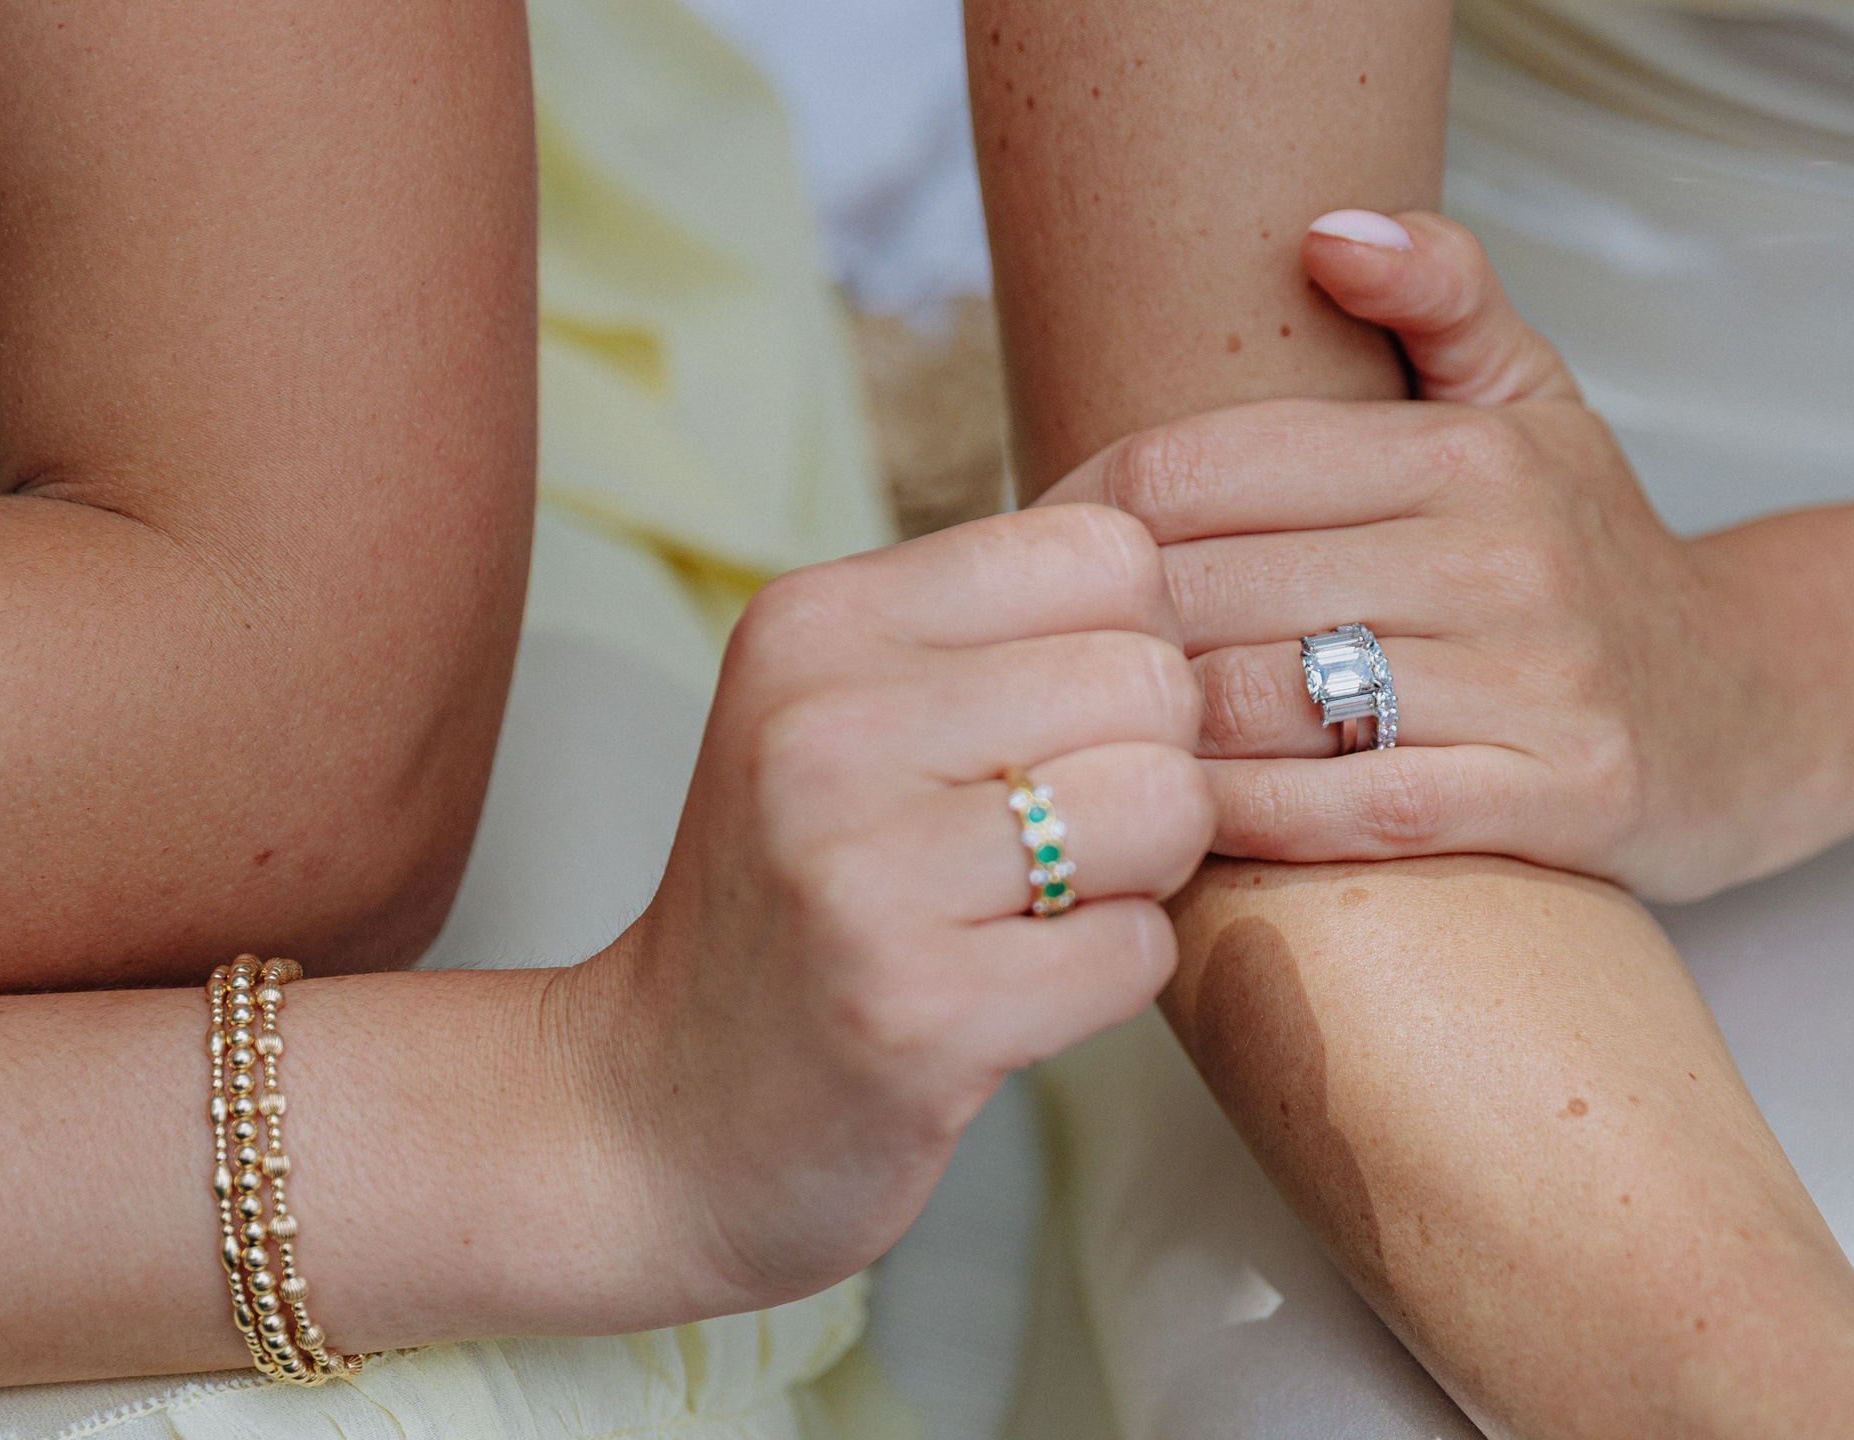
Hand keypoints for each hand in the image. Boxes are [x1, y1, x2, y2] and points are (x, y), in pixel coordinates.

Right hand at [573, 505, 1213, 1312]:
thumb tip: (1194, 550)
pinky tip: (1010, 991)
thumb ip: (1001, 626)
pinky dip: (1107, 980)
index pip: (1110, 550)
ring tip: (1037, 909)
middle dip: (1150, 770)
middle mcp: (825, 726)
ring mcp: (862, 872)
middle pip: (1155, 680)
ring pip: (1168, 805)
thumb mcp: (852, 710)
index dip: (1133, 648)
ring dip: (1140, 877)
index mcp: (818, 622)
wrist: (658, 1114)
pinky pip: (1141, 950)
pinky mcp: (914, 1011)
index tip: (1062, 730)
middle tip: (1060, 840)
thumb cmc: (802, 897)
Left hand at [1039, 212, 1853, 900]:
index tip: (1040, 564)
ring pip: (1263, 705)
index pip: (1197, 467)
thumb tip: (1324, 231)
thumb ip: (1440, 294)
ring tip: (1100, 743)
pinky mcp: (1559, 800)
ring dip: (1156, 735)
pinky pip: (1346, 814)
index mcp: (1465, 449)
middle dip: (1103, 639)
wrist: (1759, 705)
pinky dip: (1245, 823)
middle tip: (1046, 672)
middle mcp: (1503, 553)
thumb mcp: (1533, 399)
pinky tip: (1188, 819)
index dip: (1081, 518)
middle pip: (1208, 591)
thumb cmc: (1593, 556)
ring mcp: (1536, 681)